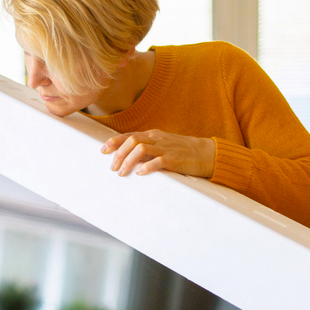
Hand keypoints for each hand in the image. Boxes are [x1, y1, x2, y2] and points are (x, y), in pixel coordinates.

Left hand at [101, 130, 215, 177]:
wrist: (206, 153)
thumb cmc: (182, 151)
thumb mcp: (162, 145)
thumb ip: (147, 148)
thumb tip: (128, 156)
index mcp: (153, 135)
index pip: (129, 135)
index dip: (114, 142)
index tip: (103, 150)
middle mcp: (157, 139)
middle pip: (131, 141)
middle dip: (118, 154)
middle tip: (112, 168)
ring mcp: (165, 148)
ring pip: (140, 149)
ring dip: (128, 161)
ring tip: (122, 173)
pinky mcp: (174, 159)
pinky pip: (157, 161)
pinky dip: (146, 167)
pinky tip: (140, 173)